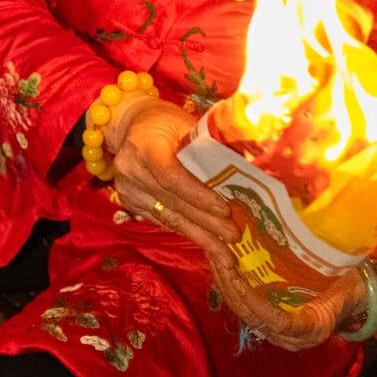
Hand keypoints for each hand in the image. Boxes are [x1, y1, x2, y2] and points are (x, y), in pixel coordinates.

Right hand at [106, 97, 239, 260]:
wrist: (131, 126)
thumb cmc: (165, 121)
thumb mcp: (186, 124)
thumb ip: (208, 146)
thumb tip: (248, 168)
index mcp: (144, 144)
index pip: (171, 176)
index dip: (198, 195)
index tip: (225, 210)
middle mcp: (131, 170)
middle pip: (174, 201)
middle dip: (207, 222)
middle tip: (235, 236)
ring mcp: (128, 190)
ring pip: (170, 217)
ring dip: (201, 236)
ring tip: (226, 254)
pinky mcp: (131, 204)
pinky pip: (164, 221)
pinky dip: (189, 232)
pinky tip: (209, 244)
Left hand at [208, 256, 364, 351]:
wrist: (356, 296)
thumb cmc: (350, 283)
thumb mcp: (342, 281)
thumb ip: (327, 272)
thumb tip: (315, 238)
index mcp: (312, 329)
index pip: (275, 321)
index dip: (254, 302)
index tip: (238, 279)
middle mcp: (292, 337)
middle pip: (252, 317)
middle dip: (232, 289)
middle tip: (219, 259)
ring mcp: (278, 332)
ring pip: (244, 313)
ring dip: (227, 287)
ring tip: (215, 258)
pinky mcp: (269, 321)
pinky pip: (246, 308)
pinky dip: (233, 288)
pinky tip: (223, 268)